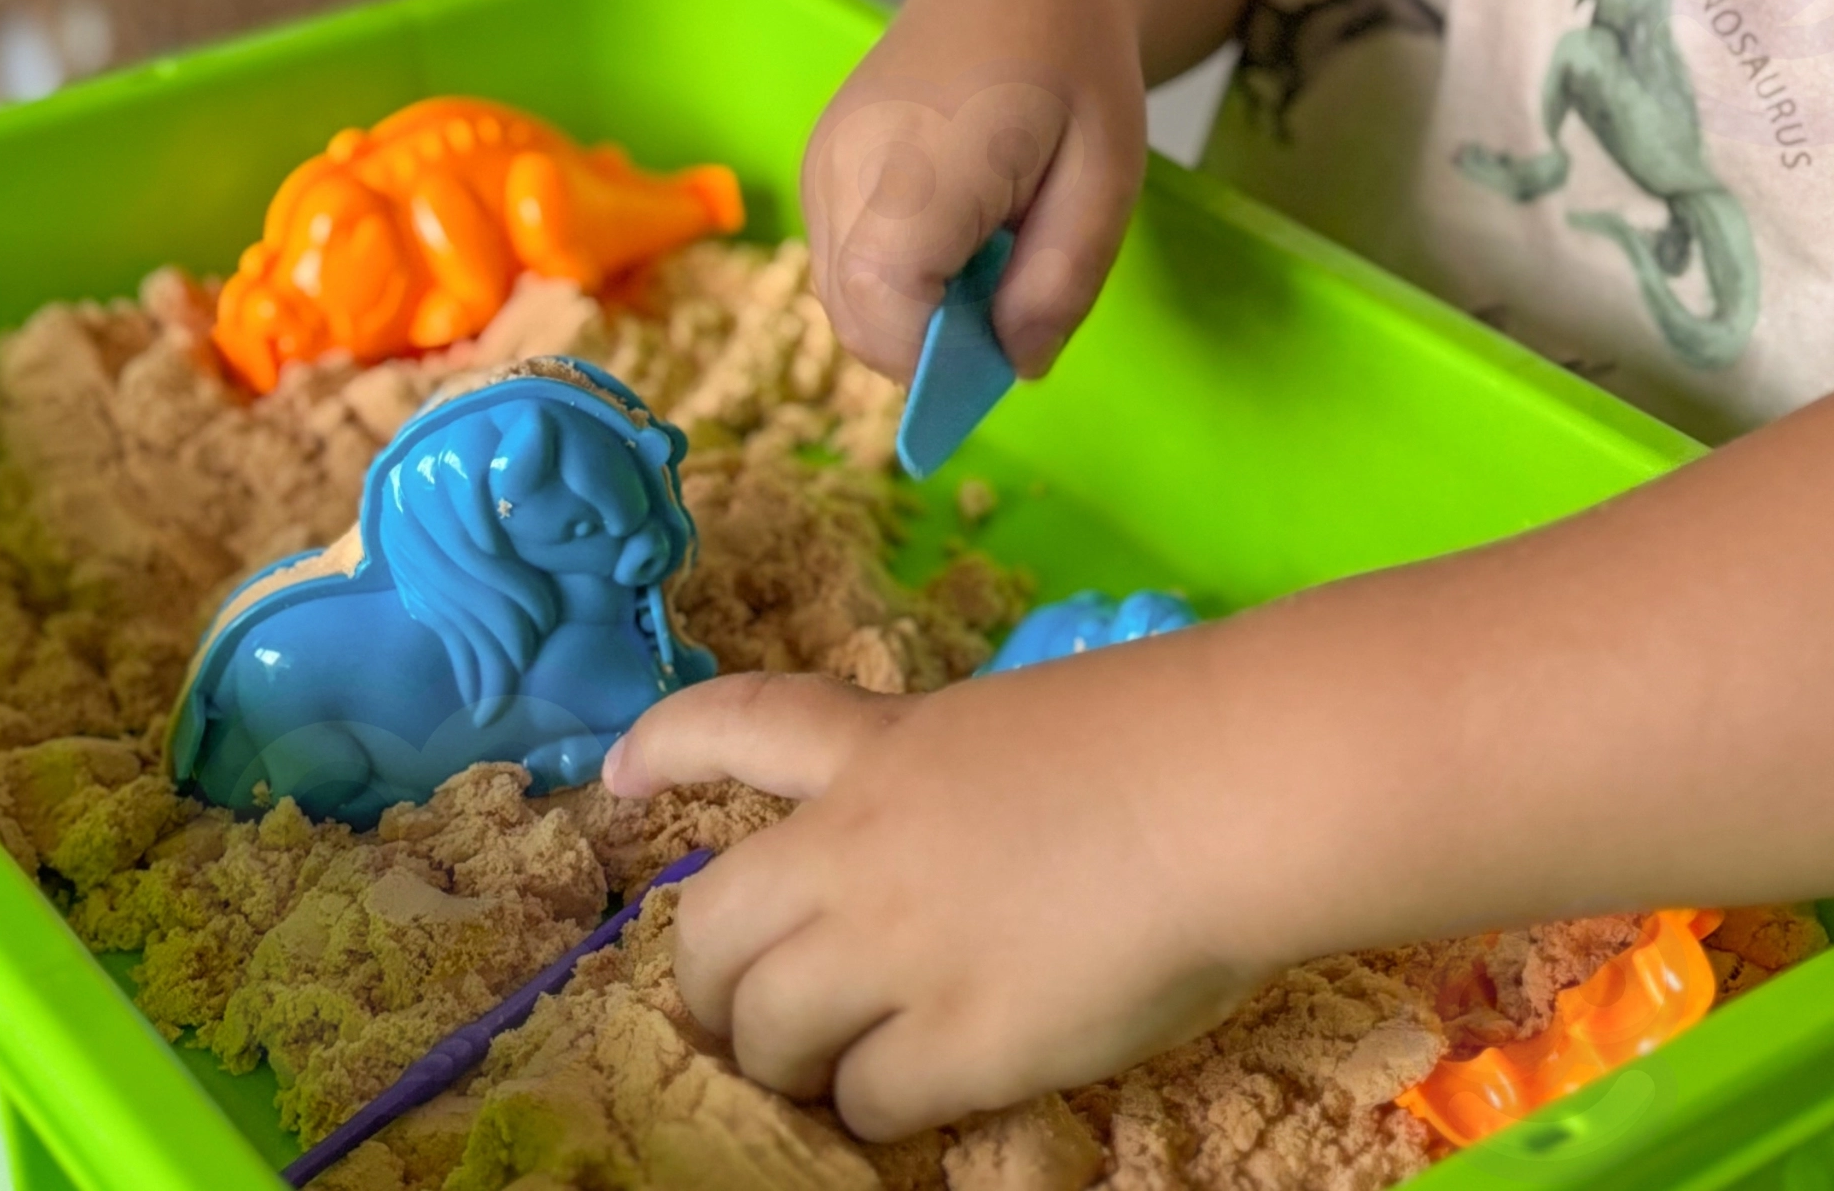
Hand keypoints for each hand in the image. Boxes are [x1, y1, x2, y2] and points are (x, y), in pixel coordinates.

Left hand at [602, 649, 1261, 1137]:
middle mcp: (860, 841)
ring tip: (829, 1075)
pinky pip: (865, 1101)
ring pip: (765, 1029)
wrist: (1218, 789)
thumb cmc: (1158, 736)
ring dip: (784, 1060)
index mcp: (885, 744)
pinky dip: (873, 1110)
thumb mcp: (1019, 727)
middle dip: (707, 982)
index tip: (615, 774)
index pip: (744, 724)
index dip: (669, 744)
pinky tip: (919, 1100)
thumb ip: (955, 790)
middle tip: (743, 1014)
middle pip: (710, 923)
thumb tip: (955, 863)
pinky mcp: (955, 1041)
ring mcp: (897, 944)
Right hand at [801, 0, 1147, 381]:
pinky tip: (956, 222)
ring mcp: (819, 164)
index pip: (888, 327)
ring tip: (990, 242)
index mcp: (914, 173)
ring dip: (916, 309)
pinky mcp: (817, 161)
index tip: (1012, 334)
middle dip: (936, 344)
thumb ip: (1060, 282)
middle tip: (1013, 287)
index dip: (948, 363)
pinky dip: (895, 275)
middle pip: (858, 326)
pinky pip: (842, 260)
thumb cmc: (1077, 65)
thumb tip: (1014, 368)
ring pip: (845, 299)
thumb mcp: (1108, 179)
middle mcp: (841, 171)